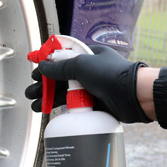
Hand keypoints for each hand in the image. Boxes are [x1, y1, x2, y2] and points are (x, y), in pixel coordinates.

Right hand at [30, 45, 151, 122]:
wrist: (134, 96)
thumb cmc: (112, 75)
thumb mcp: (82, 65)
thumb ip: (60, 67)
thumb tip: (43, 66)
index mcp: (88, 55)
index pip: (62, 58)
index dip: (46, 65)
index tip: (34, 73)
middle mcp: (89, 70)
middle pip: (60, 77)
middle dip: (44, 85)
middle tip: (31, 93)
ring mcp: (92, 87)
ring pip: (65, 92)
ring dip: (49, 98)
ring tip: (36, 105)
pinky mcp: (95, 102)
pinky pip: (74, 104)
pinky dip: (61, 107)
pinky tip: (51, 110)